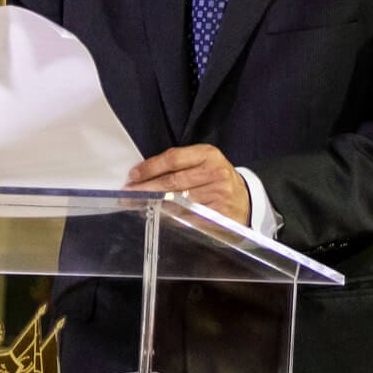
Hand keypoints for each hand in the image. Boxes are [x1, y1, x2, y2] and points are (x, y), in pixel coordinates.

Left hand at [125, 143, 249, 224]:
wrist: (245, 200)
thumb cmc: (216, 179)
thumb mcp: (203, 163)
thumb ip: (179, 164)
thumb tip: (142, 174)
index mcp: (209, 155)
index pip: (173, 158)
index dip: (150, 167)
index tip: (133, 175)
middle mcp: (215, 173)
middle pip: (172, 181)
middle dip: (146, 189)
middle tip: (127, 194)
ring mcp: (217, 196)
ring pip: (177, 201)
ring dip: (153, 205)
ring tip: (136, 205)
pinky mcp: (217, 216)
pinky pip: (185, 218)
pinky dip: (167, 218)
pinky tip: (156, 216)